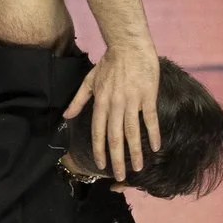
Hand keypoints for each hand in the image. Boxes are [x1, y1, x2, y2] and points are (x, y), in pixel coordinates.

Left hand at [65, 42, 159, 180]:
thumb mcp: (89, 81)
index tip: (101, 166)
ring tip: (138, 167)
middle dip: (117, 159)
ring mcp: (132, 101)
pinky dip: (153, 133)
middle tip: (120, 176)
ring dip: (136, 151)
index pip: (98, 132)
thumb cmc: (109, 63)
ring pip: (132, 131)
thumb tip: (65, 117)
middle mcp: (115, 105)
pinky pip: (150, 119)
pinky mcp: (148, 96)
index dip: (99, 150)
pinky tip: (156, 147)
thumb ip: (78, 100)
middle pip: (115, 137)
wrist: (129, 45)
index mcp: (100, 102)